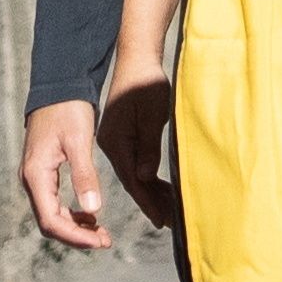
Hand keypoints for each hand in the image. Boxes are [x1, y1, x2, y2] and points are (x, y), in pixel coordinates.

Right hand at [20, 98, 110, 249]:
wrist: (59, 86)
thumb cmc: (69, 109)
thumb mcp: (79, 141)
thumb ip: (84, 176)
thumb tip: (94, 211)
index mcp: (36, 175)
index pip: (51, 221)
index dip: (75, 237)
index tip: (100, 242)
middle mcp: (31, 180)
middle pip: (50, 223)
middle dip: (77, 236)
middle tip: (106, 241)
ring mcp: (35, 177)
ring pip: (52, 215)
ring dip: (76, 227)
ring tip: (102, 233)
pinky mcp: (43, 173)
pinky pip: (54, 203)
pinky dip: (72, 214)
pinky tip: (92, 216)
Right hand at [97, 71, 179, 233]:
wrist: (136, 60)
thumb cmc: (145, 82)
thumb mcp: (151, 113)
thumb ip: (147, 145)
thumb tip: (144, 176)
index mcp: (115, 142)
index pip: (132, 181)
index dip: (148, 202)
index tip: (163, 220)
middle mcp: (111, 146)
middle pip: (131, 183)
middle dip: (151, 203)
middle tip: (170, 222)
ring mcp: (114, 143)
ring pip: (132, 176)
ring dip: (150, 193)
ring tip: (170, 210)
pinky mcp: (120, 138)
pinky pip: (133, 165)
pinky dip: (147, 179)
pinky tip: (160, 188)